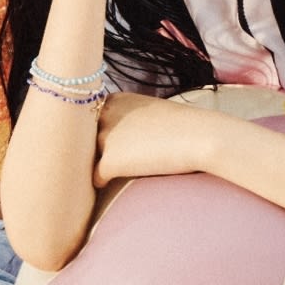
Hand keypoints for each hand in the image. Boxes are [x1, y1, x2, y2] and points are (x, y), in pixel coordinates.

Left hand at [94, 93, 212, 186]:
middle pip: (83, 139)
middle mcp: (104, 115)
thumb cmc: (182, 127)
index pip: (89, 120)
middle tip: (100, 162)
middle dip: (90, 150)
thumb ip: (126, 120)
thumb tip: (113, 140)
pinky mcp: (110, 161)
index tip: (108, 144)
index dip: (97, 134)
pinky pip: (95, 178)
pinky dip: (102, 183)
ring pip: (85, 158)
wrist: (201, 136)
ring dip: (95, 166)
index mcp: (114, 100)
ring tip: (106, 174)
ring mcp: (105, 137)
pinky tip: (111, 184)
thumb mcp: (149, 112)